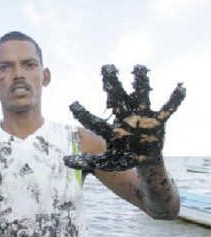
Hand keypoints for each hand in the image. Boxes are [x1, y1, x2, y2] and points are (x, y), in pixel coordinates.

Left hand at [63, 65, 185, 171]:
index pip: (94, 120)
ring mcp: (141, 118)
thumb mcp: (106, 163)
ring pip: (140, 97)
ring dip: (140, 83)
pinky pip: (167, 109)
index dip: (83, 113)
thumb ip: (87, 162)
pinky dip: (174, 100)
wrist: (144, 160)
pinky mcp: (158, 121)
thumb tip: (64, 161)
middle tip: (107, 67)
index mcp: (110, 130)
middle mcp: (124, 118)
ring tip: (139, 67)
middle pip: (117, 99)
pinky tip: (180, 87)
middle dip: (112, 83)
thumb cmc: (123, 157)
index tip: (72, 104)